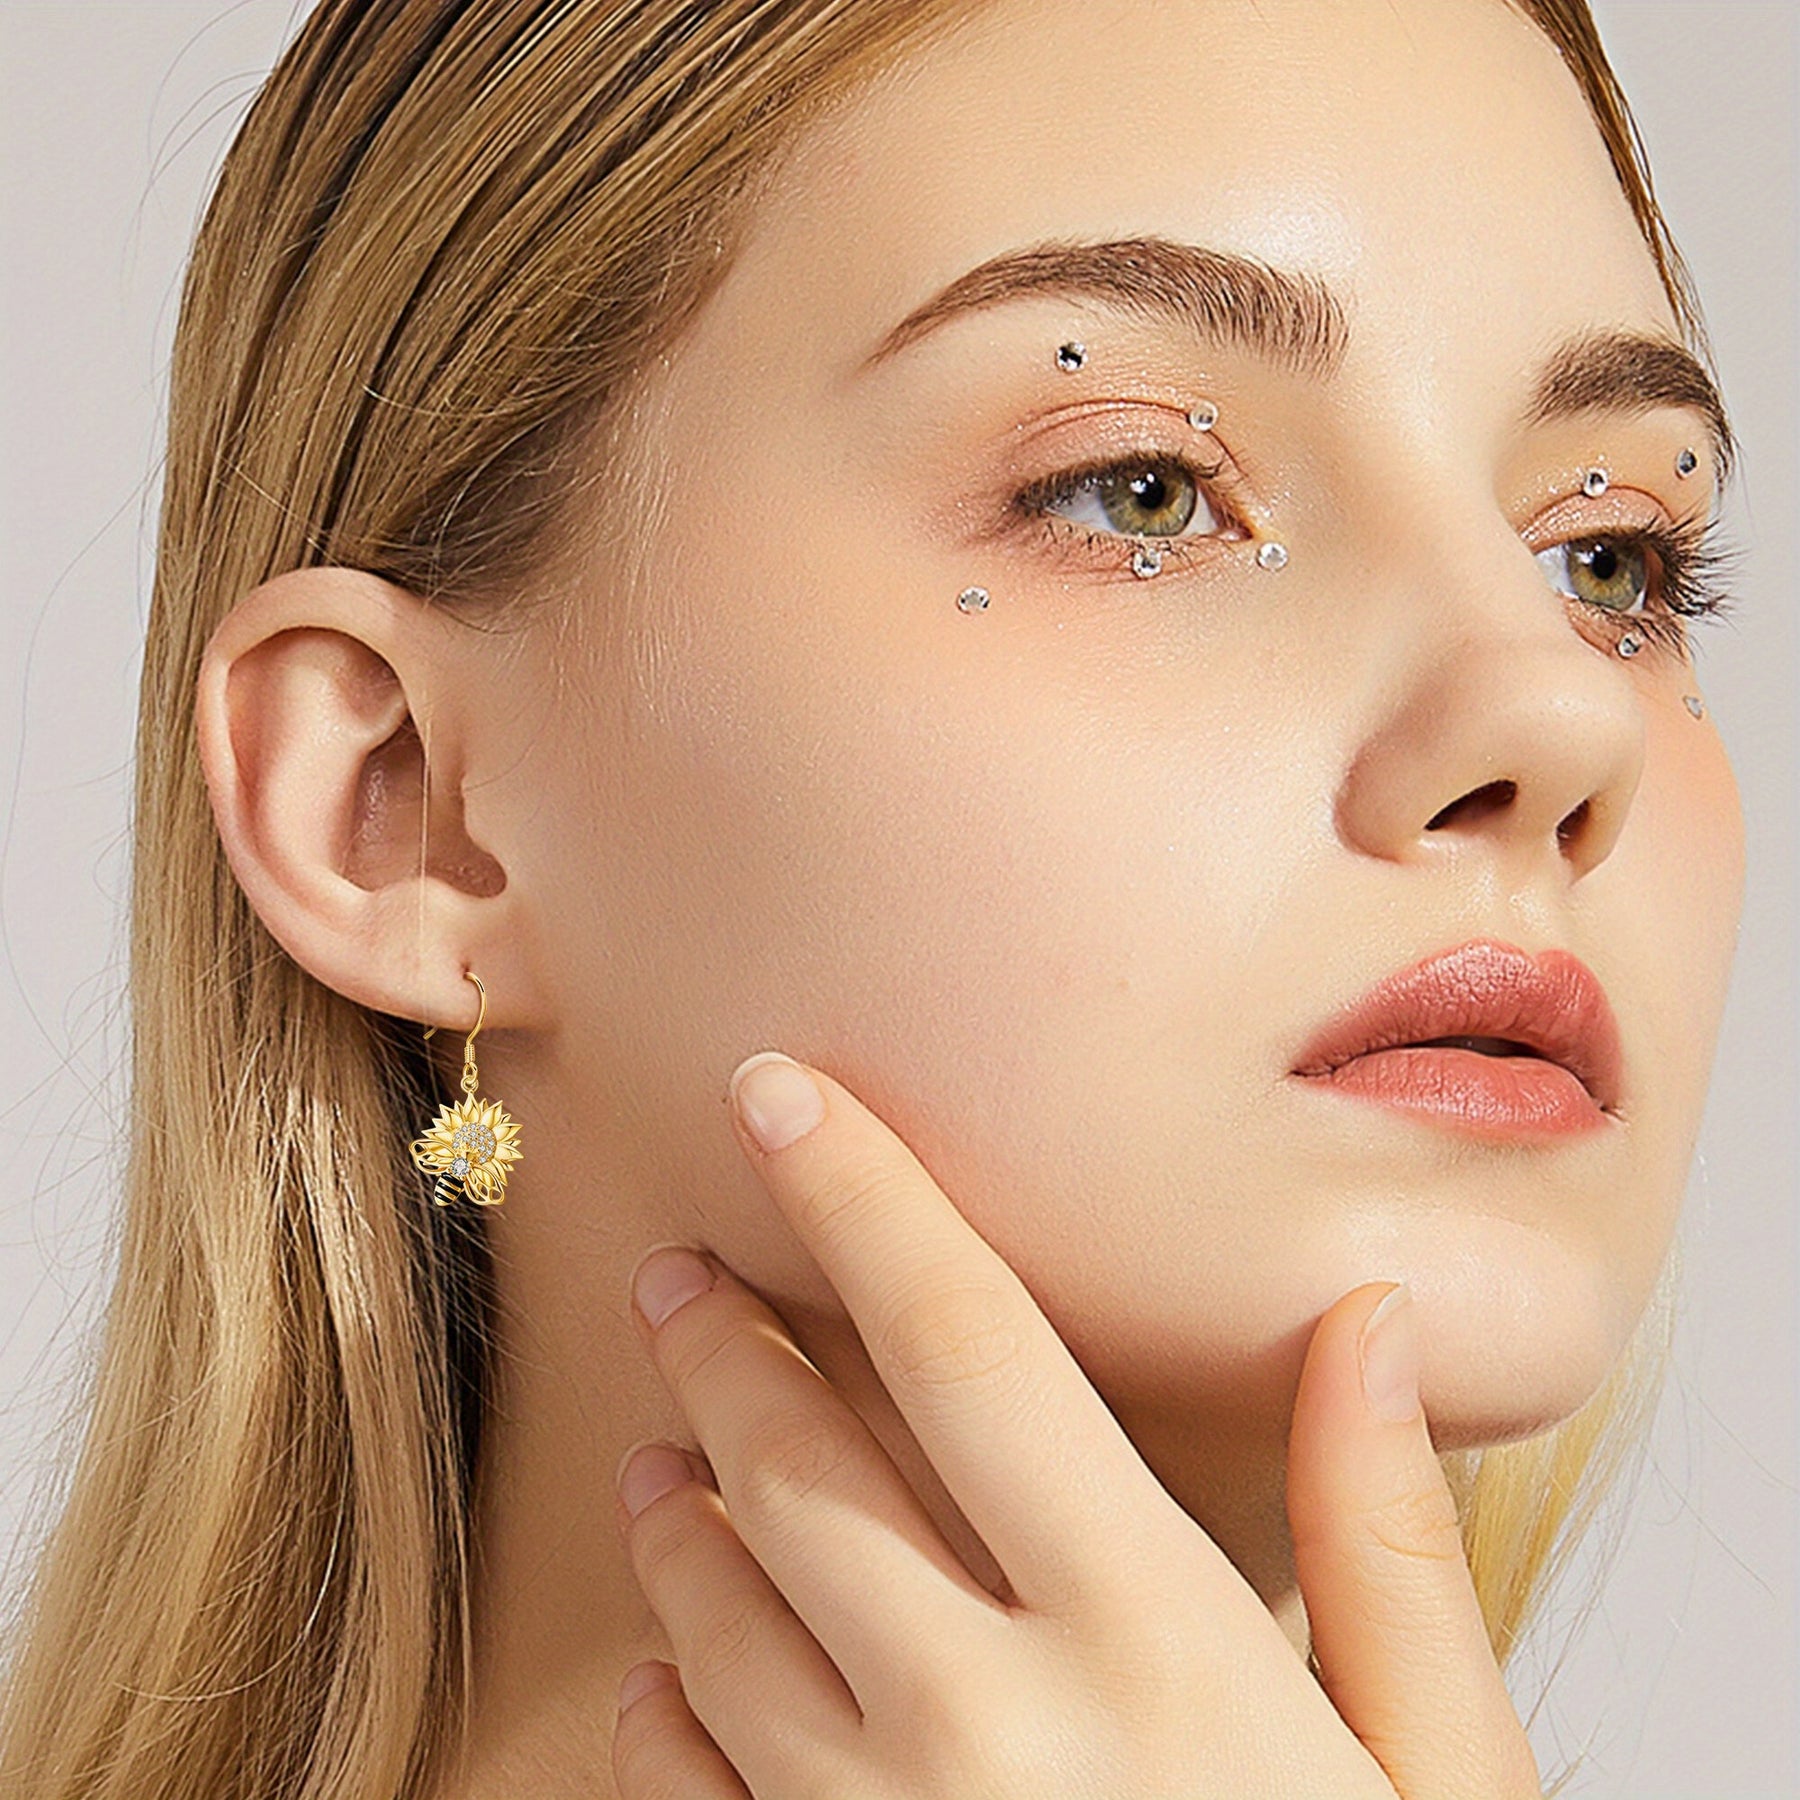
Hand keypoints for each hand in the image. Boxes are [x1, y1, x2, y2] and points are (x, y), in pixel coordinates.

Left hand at [610, 1052, 1542, 1798]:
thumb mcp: (1444, 1781)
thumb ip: (1389, 1544)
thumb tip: (1363, 1323)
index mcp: (1155, 1645)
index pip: (974, 1354)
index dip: (870, 1201)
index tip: (779, 1092)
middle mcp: (995, 1725)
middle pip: (808, 1468)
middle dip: (726, 1345)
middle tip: (683, 1271)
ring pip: (722, 1622)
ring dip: (679, 1511)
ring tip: (660, 1445)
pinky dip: (669, 1712)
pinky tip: (670, 1673)